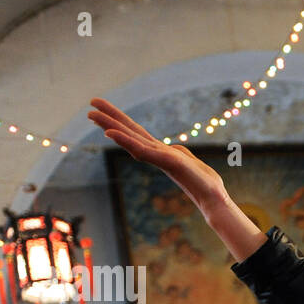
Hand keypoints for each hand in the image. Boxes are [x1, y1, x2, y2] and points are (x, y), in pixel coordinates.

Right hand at [88, 99, 229, 213]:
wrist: (214, 198)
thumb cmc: (204, 182)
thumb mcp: (189, 161)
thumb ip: (177, 153)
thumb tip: (174, 150)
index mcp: (160, 151)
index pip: (136, 133)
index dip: (120, 121)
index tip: (103, 109)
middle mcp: (156, 153)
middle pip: (129, 132)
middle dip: (109, 118)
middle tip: (89, 105)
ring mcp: (159, 157)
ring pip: (130, 138)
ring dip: (110, 126)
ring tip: (91, 114)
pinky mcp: (166, 162)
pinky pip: (141, 150)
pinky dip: (125, 141)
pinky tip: (110, 133)